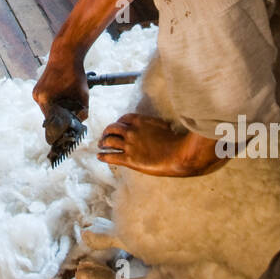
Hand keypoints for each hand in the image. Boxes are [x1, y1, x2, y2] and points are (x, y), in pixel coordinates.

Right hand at [33, 54, 88, 119]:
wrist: (66, 55)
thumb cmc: (75, 75)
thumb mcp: (83, 95)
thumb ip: (83, 112)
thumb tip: (80, 122)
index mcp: (44, 99)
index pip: (52, 121)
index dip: (62, 125)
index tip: (70, 127)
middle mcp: (37, 97)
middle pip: (50, 115)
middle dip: (61, 117)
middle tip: (72, 116)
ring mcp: (36, 93)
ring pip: (48, 108)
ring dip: (57, 109)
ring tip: (68, 104)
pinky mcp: (38, 88)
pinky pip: (46, 101)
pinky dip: (54, 102)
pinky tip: (63, 96)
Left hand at [97, 114, 225, 176]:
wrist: (179, 155)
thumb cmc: (175, 140)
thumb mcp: (164, 125)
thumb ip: (155, 124)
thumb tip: (158, 124)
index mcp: (139, 120)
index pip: (122, 119)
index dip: (118, 123)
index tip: (117, 127)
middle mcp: (131, 131)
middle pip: (112, 128)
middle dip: (107, 132)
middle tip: (104, 136)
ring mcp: (129, 145)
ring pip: (108, 141)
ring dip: (103, 143)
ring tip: (100, 145)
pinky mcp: (130, 159)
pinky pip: (111, 156)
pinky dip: (104, 155)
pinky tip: (100, 156)